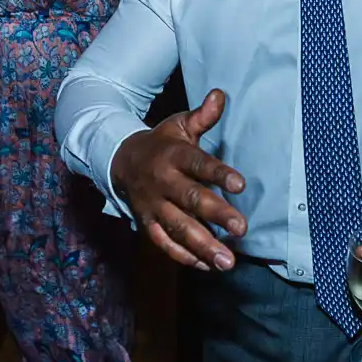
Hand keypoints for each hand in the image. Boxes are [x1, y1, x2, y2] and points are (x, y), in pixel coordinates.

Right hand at [109, 90, 246, 271]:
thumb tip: (220, 94)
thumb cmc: (160, 143)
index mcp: (172, 156)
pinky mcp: (146, 224)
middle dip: (216, 215)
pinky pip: (164, 244)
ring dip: (203, 246)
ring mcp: (153, 206)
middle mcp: (162, 182)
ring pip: (178, 228)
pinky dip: (184, 257)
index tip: (241, 185)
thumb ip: (202, 117)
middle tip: (241, 229)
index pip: (198, 164)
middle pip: (190, 200)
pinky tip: (207, 266)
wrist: (120, 161)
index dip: (219, 174)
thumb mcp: (178, 125)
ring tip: (227, 262)